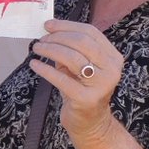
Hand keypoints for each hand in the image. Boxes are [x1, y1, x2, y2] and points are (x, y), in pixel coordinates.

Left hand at [30, 18, 124, 141]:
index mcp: (113, 57)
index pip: (90, 32)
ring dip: (50, 50)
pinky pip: (61, 79)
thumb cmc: (82, 90)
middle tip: (41, 39)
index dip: (67, 25)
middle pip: (82, 42)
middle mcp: (111, 70)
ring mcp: (100, 85)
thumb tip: (49, 30)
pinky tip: (34, 65)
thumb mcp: (80, 67)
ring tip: (37, 49)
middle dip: (58, 37)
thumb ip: (70, 48)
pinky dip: (45, 69)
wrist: (90, 123)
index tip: (48, 25)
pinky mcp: (85, 99)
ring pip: (72, 58)